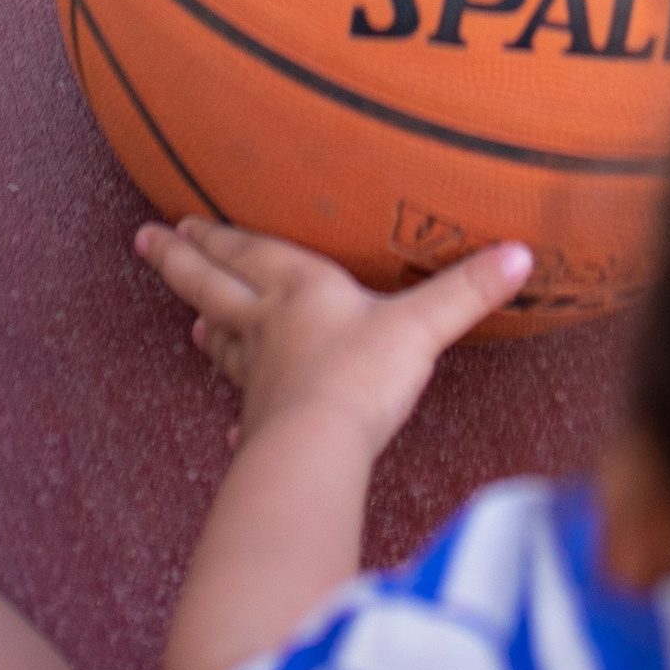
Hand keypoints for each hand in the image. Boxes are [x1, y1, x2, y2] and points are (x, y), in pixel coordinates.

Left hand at [138, 216, 531, 451]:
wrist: (317, 450)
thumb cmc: (362, 378)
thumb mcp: (421, 325)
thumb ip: (469, 290)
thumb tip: (523, 252)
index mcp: (297, 289)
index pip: (248, 251)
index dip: (215, 234)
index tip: (178, 219)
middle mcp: (266, 326)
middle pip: (212, 286)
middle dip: (180, 263)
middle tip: (146, 242)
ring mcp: (258, 378)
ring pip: (223, 344)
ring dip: (206, 328)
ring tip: (190, 325)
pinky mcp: (262, 424)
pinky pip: (245, 412)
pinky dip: (239, 415)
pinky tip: (235, 429)